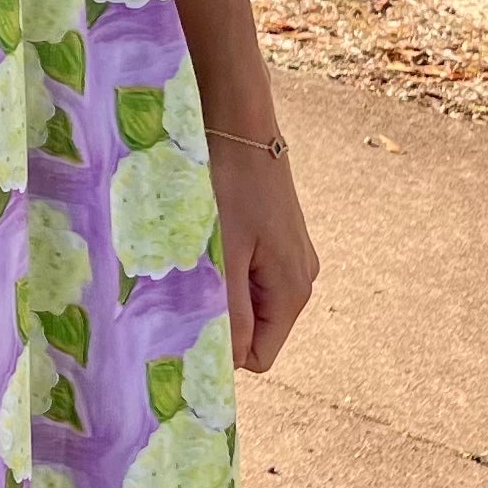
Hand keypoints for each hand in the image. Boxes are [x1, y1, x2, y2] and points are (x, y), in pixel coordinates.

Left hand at [213, 138, 317, 374]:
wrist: (239, 124)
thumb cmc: (228, 187)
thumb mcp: (223, 256)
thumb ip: (228, 312)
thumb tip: (228, 363)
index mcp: (293, 291)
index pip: (260, 355)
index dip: (226, 348)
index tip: (191, 322)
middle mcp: (300, 278)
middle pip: (256, 329)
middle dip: (221, 317)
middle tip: (187, 286)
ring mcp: (291, 256)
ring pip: (249, 301)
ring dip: (221, 289)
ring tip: (198, 257)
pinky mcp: (278, 237)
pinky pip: (249, 274)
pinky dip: (227, 267)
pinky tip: (209, 239)